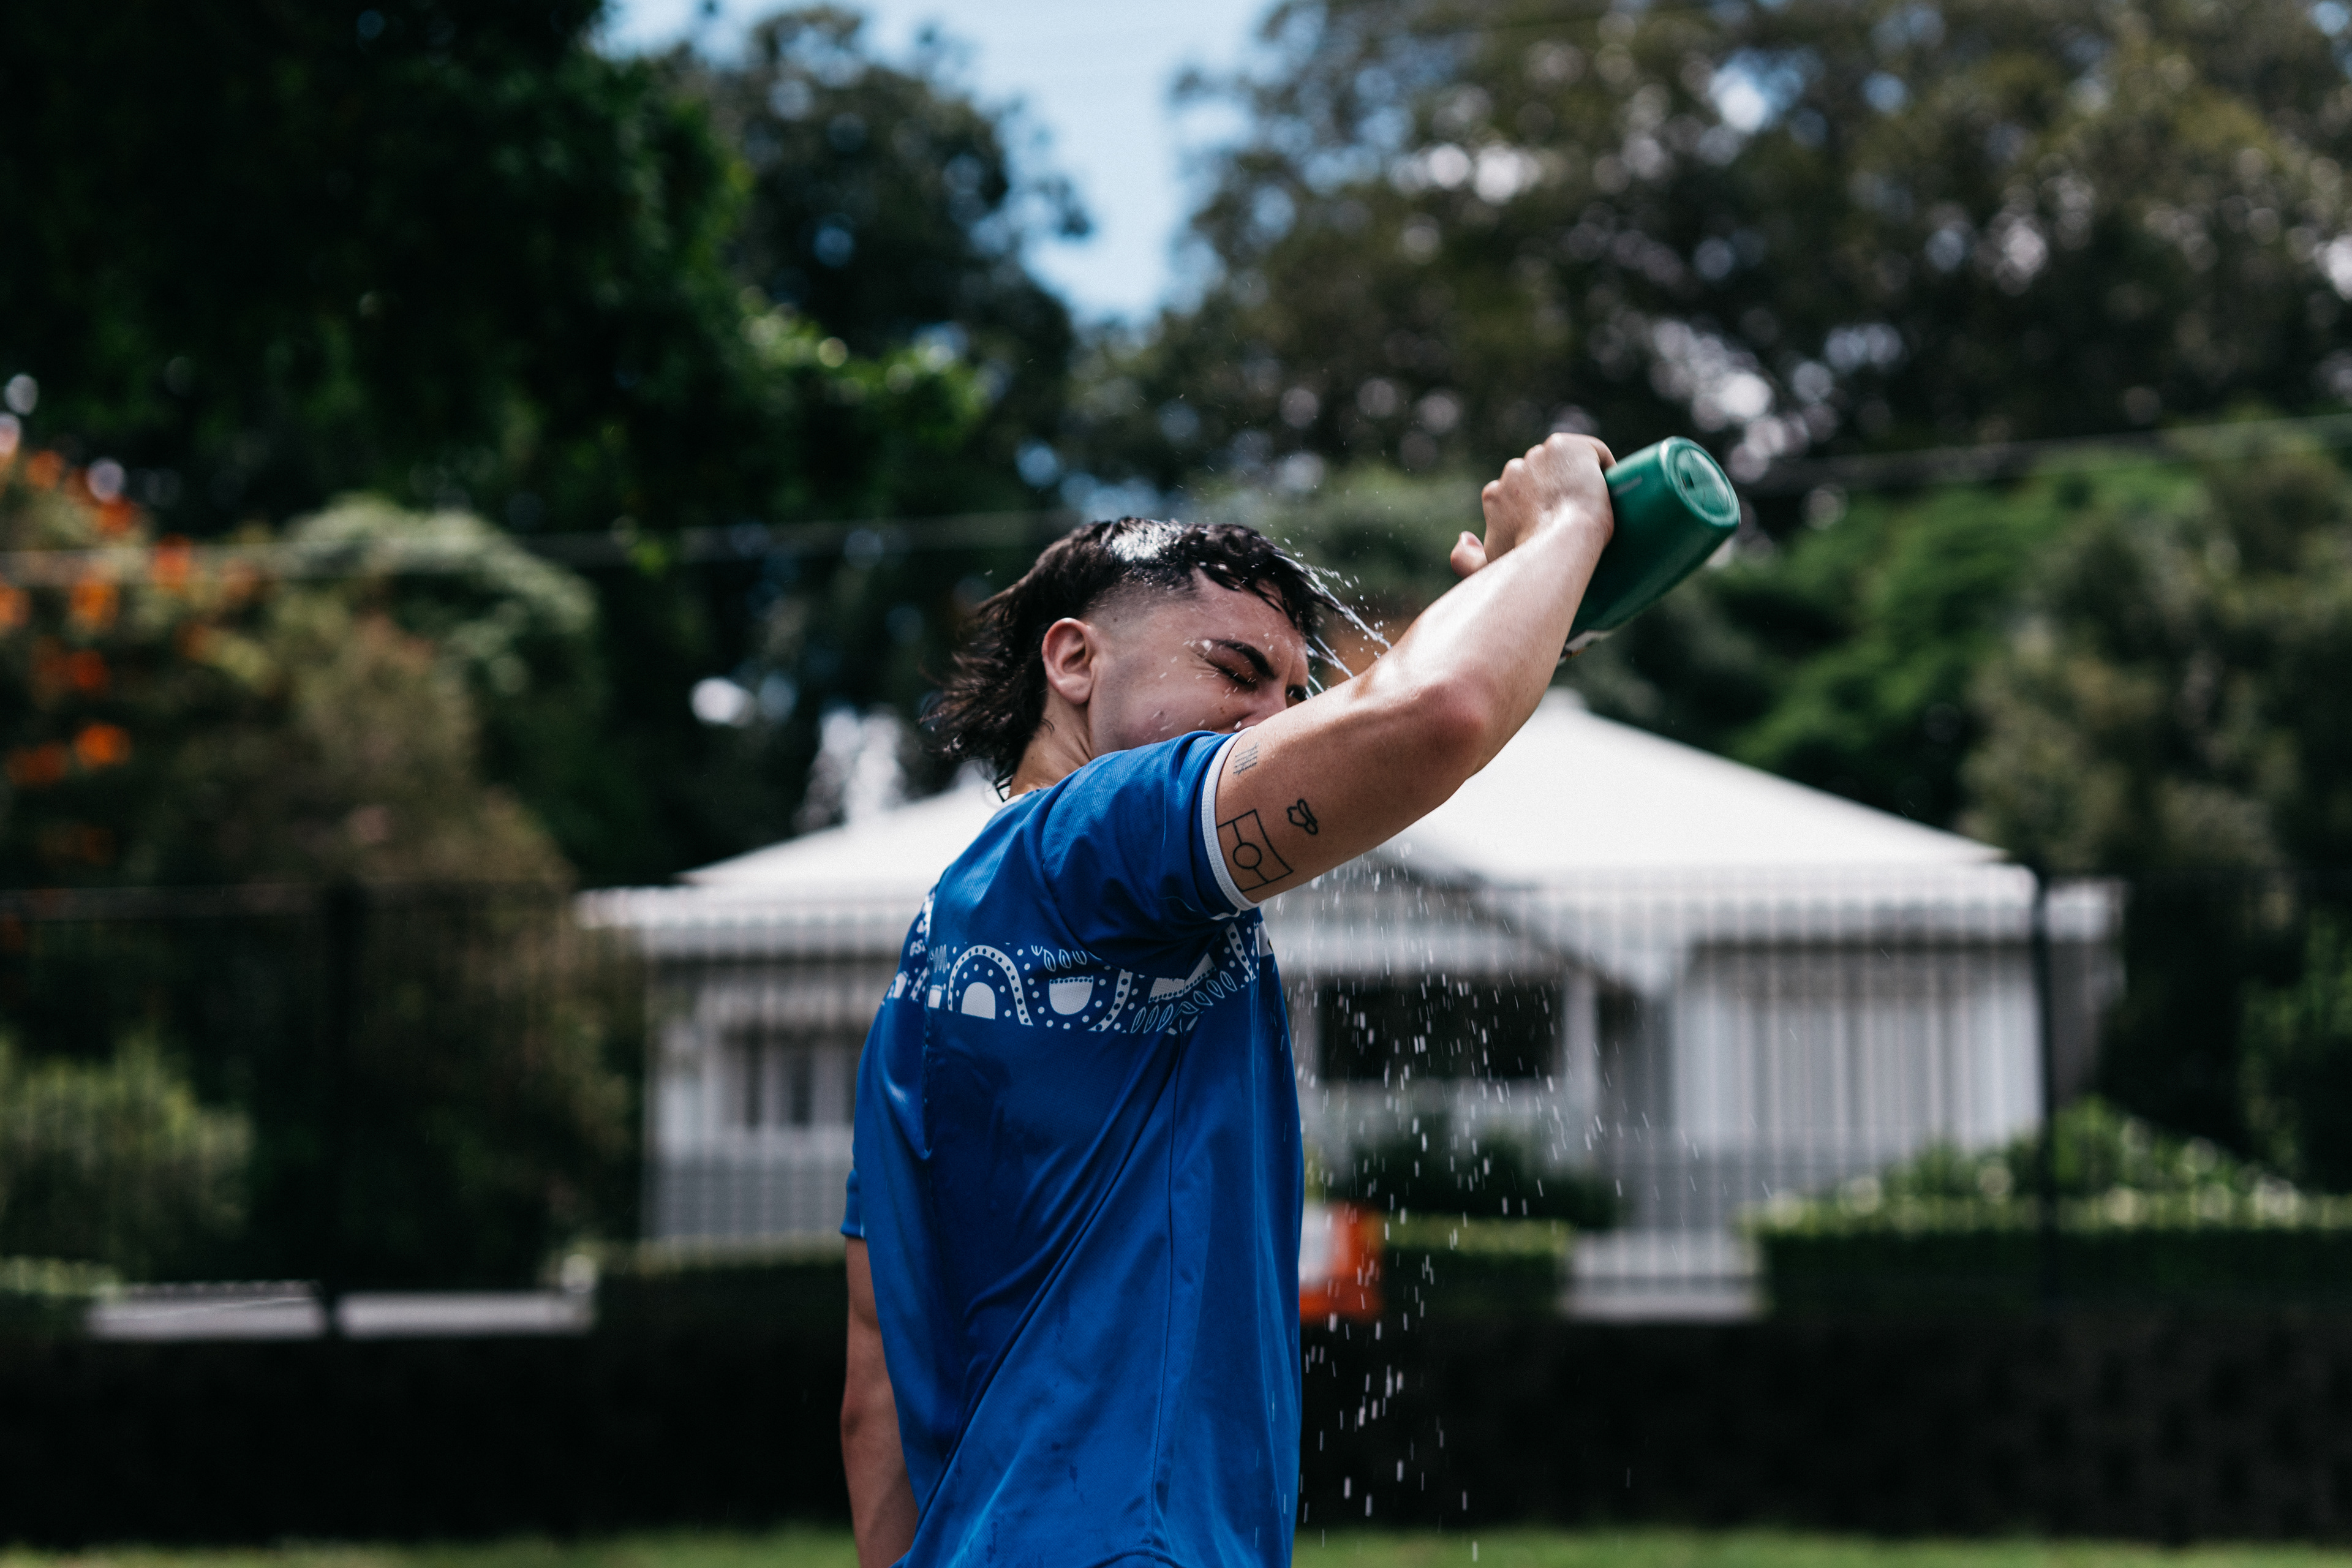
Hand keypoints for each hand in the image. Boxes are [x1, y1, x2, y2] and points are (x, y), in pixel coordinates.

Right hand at [1452, 432, 1614, 577]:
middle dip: (1560, 493)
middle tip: (1580, 520)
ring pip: (1568, 464)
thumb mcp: (1487, 570)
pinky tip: (1612, 489)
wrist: (1557, 547)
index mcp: (1495, 496)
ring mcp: (1540, 455)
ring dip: (1581, 480)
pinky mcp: (1568, 446)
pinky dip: (1604, 468)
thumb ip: (1465, 559)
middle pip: (1546, 477)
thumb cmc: (1525, 565)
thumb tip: (1462, 538)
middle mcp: (1513, 470)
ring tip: (1599, 507)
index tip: (1559, 529)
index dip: (1544, 511)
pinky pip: (1593, 453)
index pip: (1524, 495)